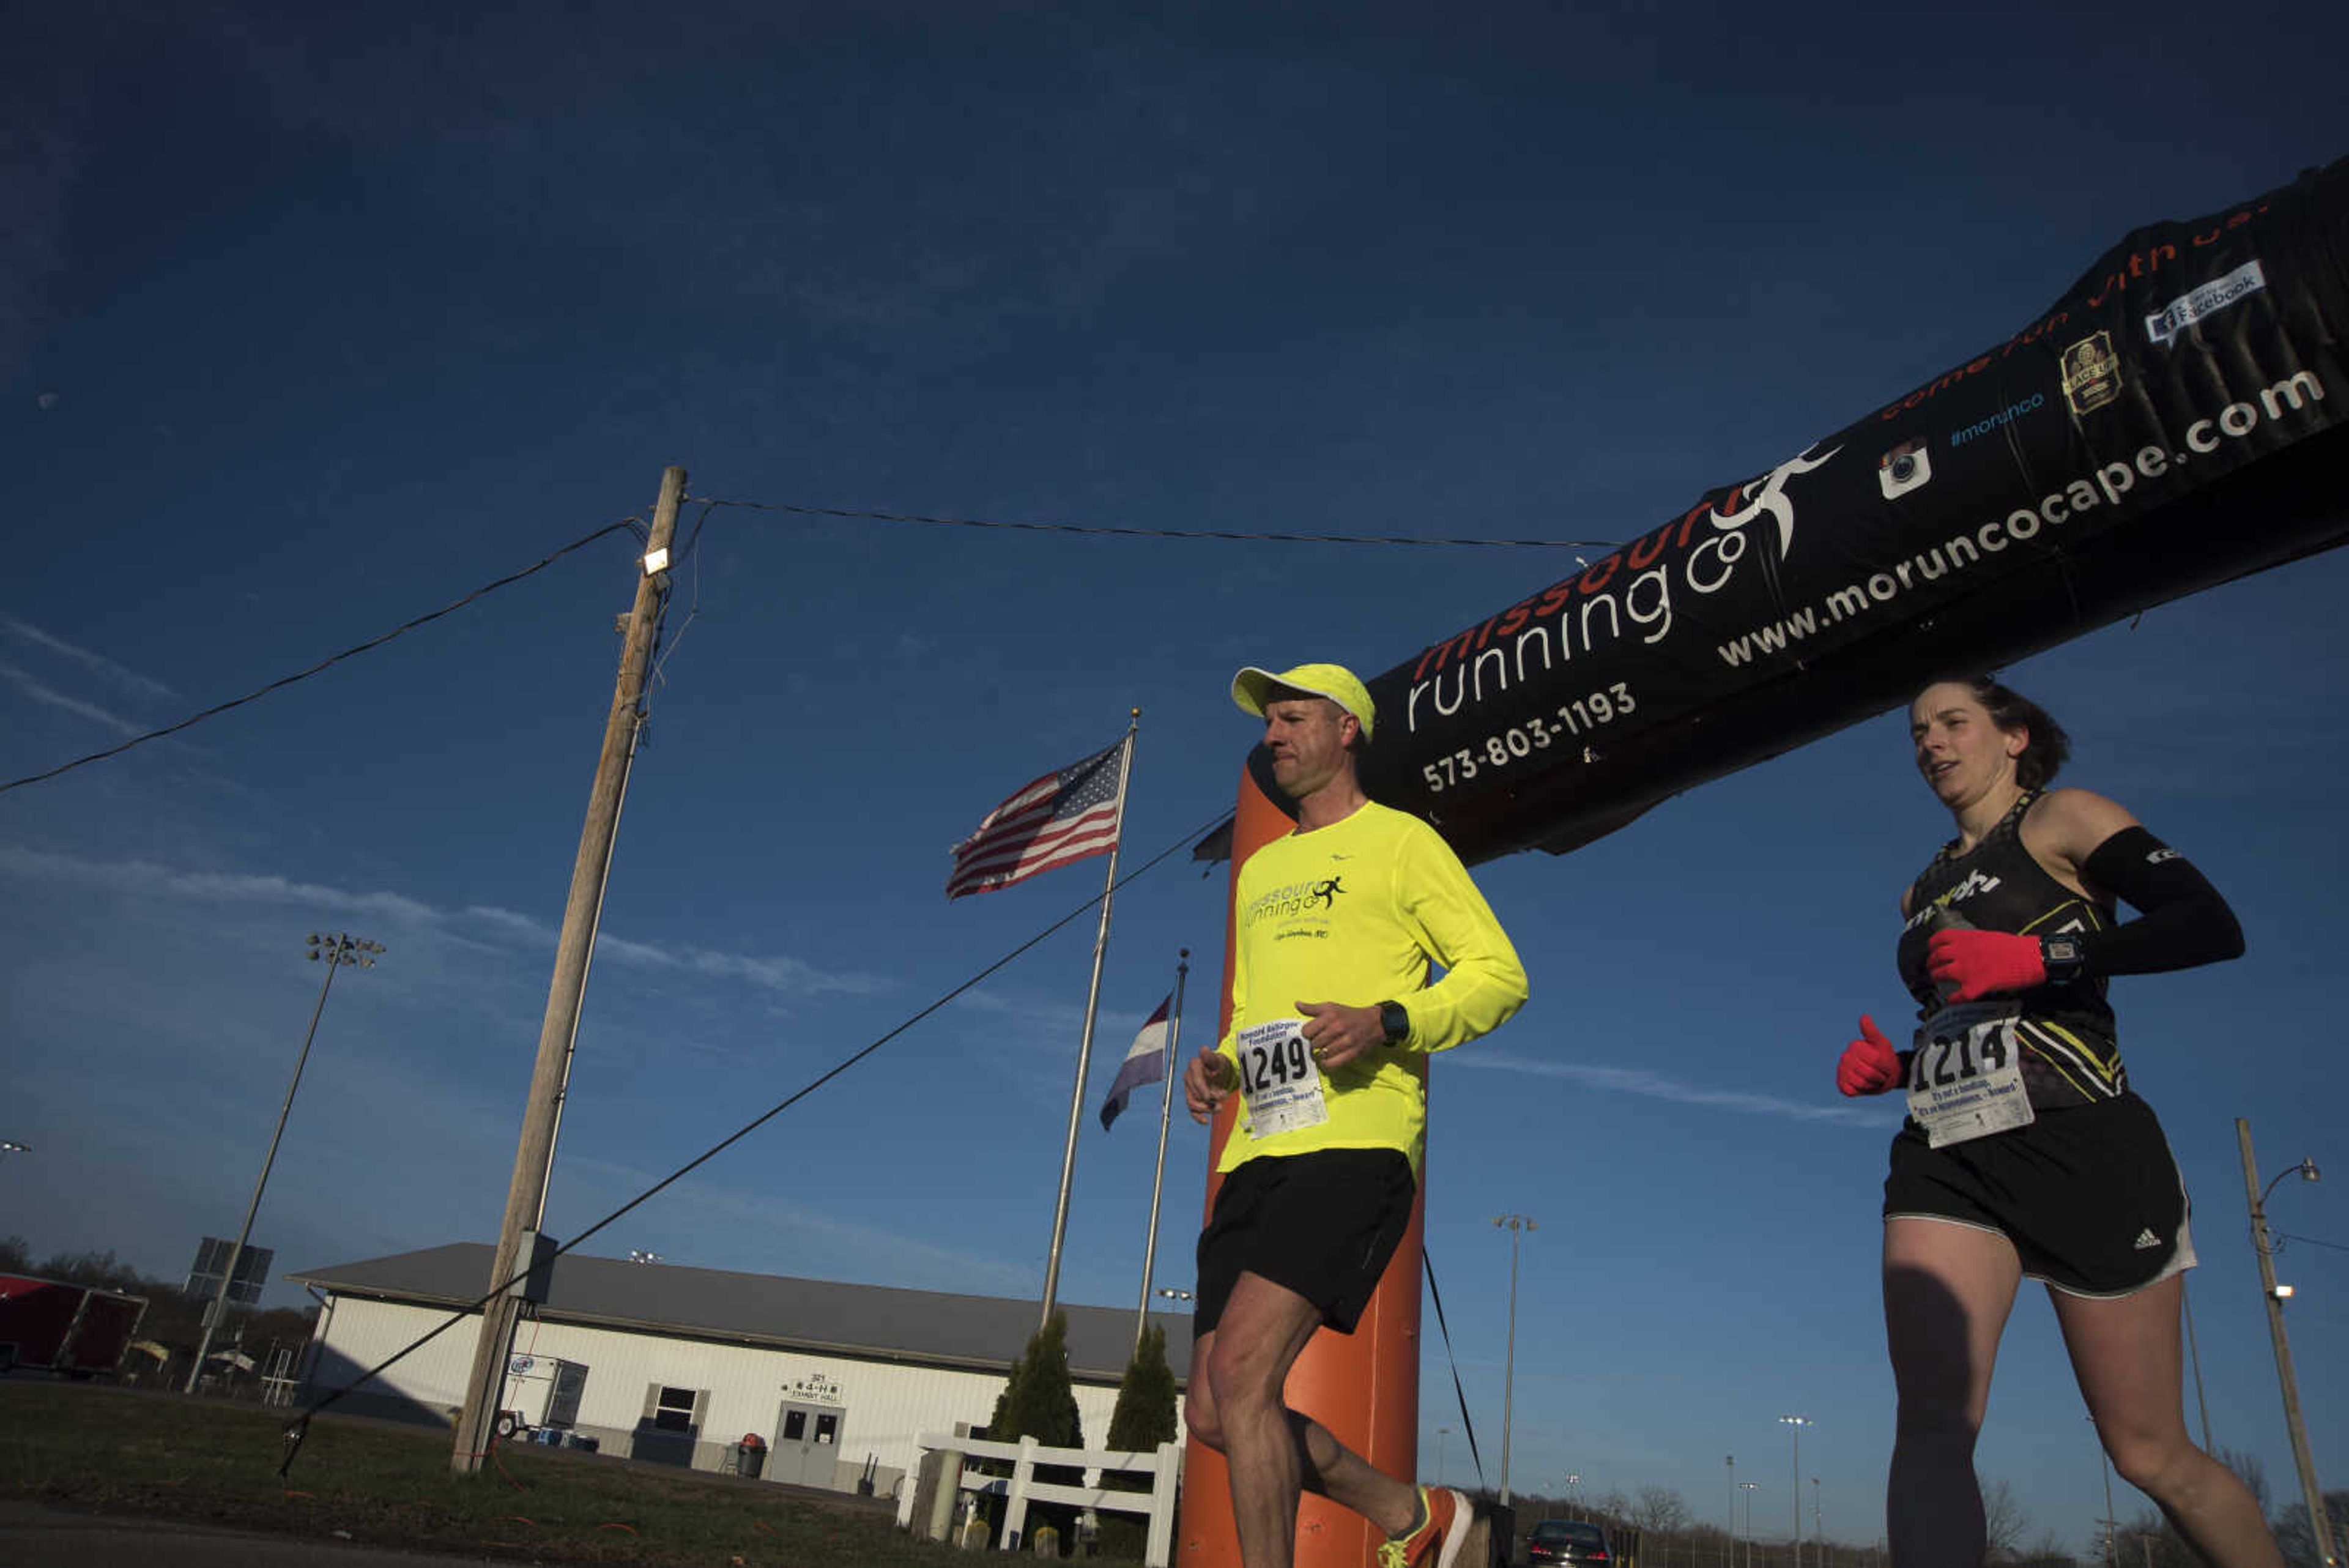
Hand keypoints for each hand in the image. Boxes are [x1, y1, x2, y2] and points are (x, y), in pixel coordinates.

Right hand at [1183, 1047, 1235, 1123]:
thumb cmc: (1220, 1065)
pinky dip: (1198, 1118)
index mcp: (1194, 1066)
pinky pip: (1192, 1111)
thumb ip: (1210, 1057)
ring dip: (1206, 1108)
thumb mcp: (1218, 1060)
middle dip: (1209, 1098)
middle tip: (1224, 1097)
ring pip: (1193, 1103)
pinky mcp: (1193, 1100)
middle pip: (1195, 1093)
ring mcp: (1190, 1090)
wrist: (1223, 1073)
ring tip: (1220, 1108)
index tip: (1210, 1096)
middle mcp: (1188, 1078)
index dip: (1202, 1089)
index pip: (1195, 1080)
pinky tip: (1206, 1121)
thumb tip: (1204, 1049)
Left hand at [1295, 1000, 1381, 1069]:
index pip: (1306, 1032)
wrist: (1374, 1023)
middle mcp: (1337, 1028)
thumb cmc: (1349, 1015)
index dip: (1308, 1033)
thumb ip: (1312, 1008)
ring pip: (1322, 1054)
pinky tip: (1328, 1059)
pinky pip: (1332, 1064)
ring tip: (1326, 1049)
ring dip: (1322, 1053)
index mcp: (1330, 1016)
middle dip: (1315, 1043)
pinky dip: (1327, 1064)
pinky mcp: (1352, 1053)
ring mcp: (1345, 1042)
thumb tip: (1297, 1004)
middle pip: (1313, 1044)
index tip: (1313, 1033)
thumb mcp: (1331, 1007)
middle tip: (1322, 1041)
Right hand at [1837, 1015, 1901, 1096]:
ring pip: (1859, 1083)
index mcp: (1854, 1046)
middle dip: (1878, 1076)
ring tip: (1873, 1079)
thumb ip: (1872, 1031)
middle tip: (1880, 1073)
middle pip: (1867, 1072)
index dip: (1883, 1065)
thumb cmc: (1885, 1057)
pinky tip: (1863, 1085)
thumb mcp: (1882, 1043)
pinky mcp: (1841, 1084)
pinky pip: (1850, 1090)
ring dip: (1871, 1084)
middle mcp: (1845, 1057)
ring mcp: (1842, 1071)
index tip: (1885, 1064)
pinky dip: (1860, 1091)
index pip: (1874, 1060)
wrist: (1886, 1075)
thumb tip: (1864, 1016)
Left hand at [1925, 928, 2045, 1001]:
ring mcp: (1967, 969)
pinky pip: (1958, 995)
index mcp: (1966, 937)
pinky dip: (1953, 999)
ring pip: (1941, 974)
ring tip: (1938, 981)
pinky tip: (1952, 1000)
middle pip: (1937, 957)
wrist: (2031, 958)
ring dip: (1937, 978)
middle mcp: (1962, 952)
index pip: (1939, 938)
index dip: (1932, 945)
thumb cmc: (2014, 947)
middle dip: (1931, 964)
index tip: (1932, 950)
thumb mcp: (1988, 936)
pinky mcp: (1976, 985)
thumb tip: (1965, 947)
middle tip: (1933, 968)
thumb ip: (1972, 941)